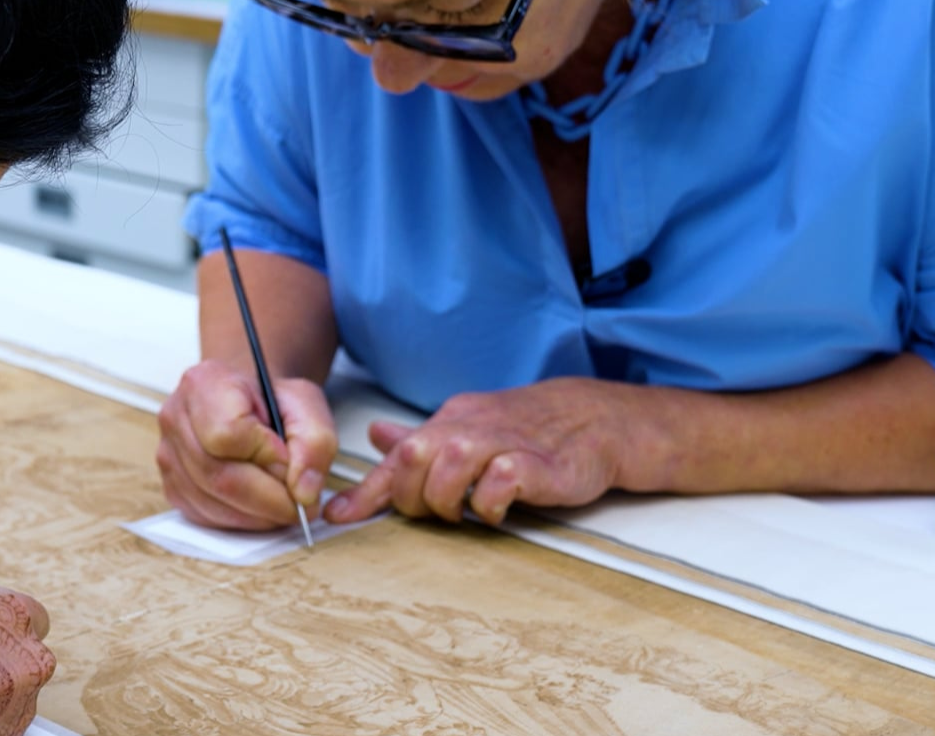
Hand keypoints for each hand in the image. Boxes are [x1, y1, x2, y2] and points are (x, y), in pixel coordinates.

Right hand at [155, 359, 338, 529]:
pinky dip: (243, 520)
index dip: (266, 457)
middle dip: (270, 499)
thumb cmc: (271, 401)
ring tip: (283, 499)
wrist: (247, 403)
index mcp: (203, 384)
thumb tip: (303, 492)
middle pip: (220, 478)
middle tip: (301, 501)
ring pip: (214, 504)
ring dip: (259, 514)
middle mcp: (176, 419)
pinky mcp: (173, 487)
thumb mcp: (307, 405)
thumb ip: (315, 443)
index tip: (289, 458)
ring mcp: (168, 456)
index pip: (227, 435)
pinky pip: (208, 517)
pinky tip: (260, 504)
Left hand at [326, 378, 661, 525]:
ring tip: (464, 513)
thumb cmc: (530, 430)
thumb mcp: (470, 428)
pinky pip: (499, 481)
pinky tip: (497, 509)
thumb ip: (424, 439)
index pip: (397, 455)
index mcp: (450, 422)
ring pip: (448, 466)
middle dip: (409, 497)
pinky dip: (489, 502)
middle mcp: (471, 429)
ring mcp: (504, 444)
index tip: (336, 515)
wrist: (598, 420)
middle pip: (412, 458)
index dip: (365, 490)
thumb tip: (378, 435)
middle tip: (432, 513)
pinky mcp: (538, 464)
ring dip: (445, 500)